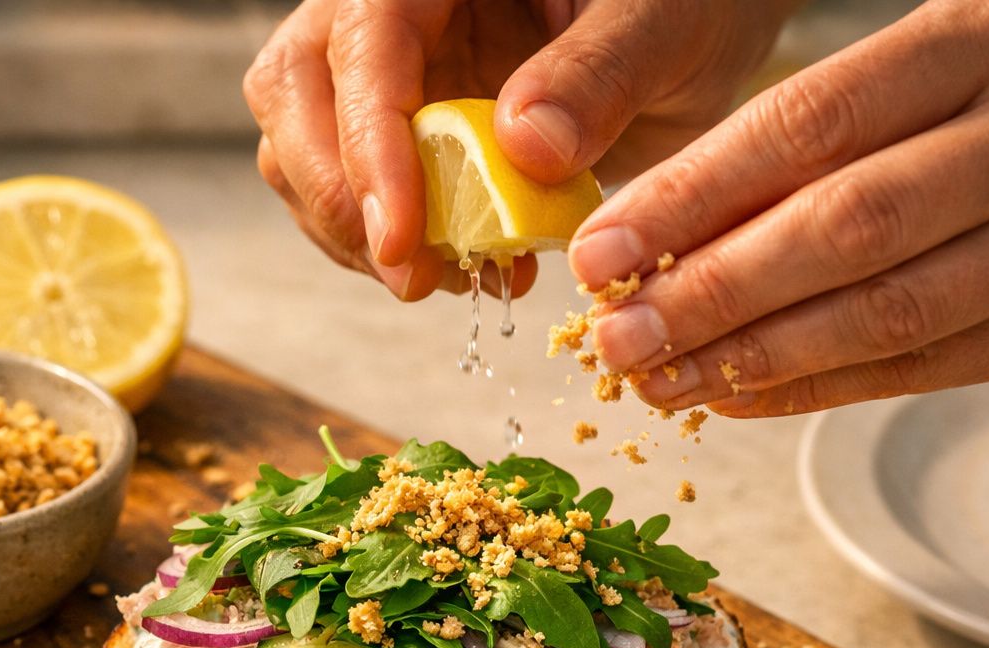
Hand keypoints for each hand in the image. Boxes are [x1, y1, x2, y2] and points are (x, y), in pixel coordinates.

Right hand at [243, 0, 788, 300]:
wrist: (694, 25)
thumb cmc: (686, 0)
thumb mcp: (667, 22)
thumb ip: (601, 72)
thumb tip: (522, 146)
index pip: (363, 44)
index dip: (369, 147)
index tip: (403, 239)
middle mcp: (389, 9)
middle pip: (294, 94)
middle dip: (340, 200)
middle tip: (413, 279)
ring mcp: (388, 69)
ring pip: (304, 150)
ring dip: (359, 235)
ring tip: (457, 278)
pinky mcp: (401, 128)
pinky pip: (355, 192)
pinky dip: (396, 248)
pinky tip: (471, 269)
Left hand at [572, 0, 988, 414]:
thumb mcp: (944, 69)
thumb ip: (823, 137)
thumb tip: (663, 233)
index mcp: (987, 35)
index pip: (809, 122)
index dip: (692, 195)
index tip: (603, 248)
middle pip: (846, 226)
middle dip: (710, 291)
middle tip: (615, 336)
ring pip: (887, 312)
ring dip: (754, 358)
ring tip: (658, 380)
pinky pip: (927, 369)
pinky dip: (819, 390)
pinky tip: (738, 395)